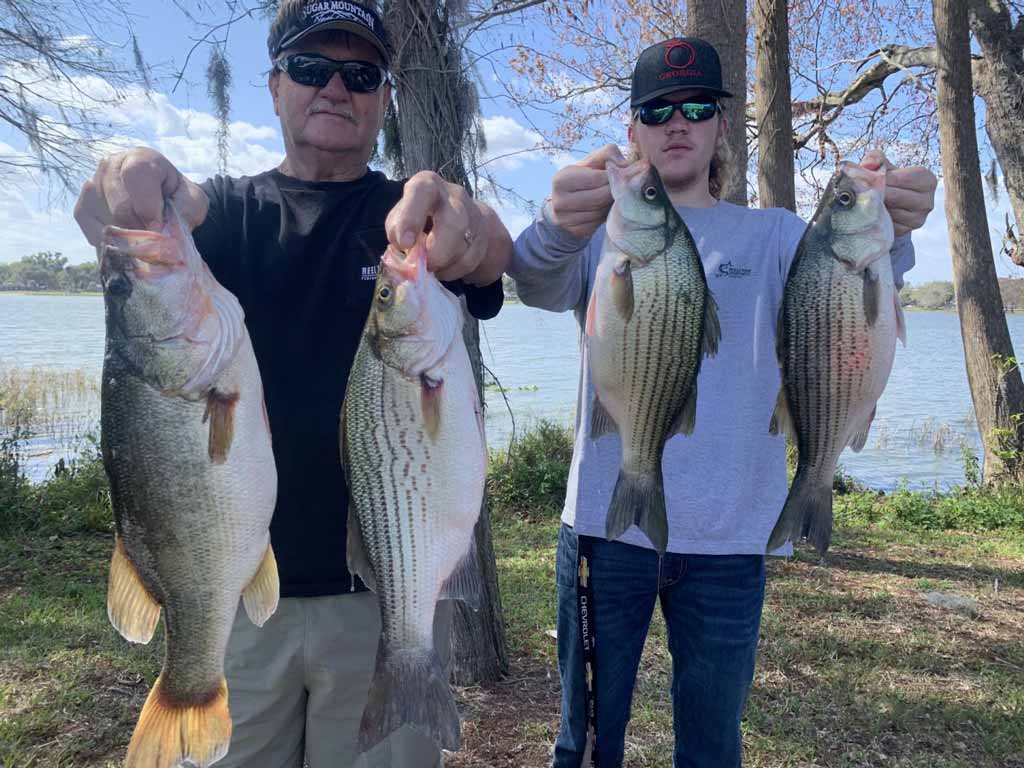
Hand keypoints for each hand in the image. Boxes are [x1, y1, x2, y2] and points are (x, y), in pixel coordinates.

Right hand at [74, 148, 208, 245]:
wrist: (165, 203)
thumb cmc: (179, 199)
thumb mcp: (193, 201)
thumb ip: (185, 212)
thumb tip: (164, 234)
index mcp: (140, 158)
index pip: (135, 176)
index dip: (148, 207)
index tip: (159, 228)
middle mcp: (110, 166)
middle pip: (120, 207)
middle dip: (142, 230)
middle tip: (156, 239)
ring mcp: (92, 186)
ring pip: (108, 223)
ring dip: (130, 238)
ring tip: (145, 234)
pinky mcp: (82, 209)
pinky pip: (95, 234)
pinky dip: (115, 244)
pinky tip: (129, 237)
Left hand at [386, 171, 510, 283]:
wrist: (456, 216)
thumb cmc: (418, 218)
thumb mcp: (400, 218)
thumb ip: (397, 231)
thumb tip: (404, 248)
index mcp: (428, 186)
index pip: (422, 192)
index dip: (412, 218)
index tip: (405, 243)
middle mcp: (455, 197)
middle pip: (454, 224)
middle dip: (438, 253)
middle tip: (425, 265)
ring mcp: (474, 216)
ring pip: (465, 248)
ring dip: (445, 266)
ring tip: (432, 267)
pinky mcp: (485, 236)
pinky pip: (471, 261)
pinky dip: (454, 271)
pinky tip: (445, 269)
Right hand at [549, 144, 626, 239]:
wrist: (565, 205)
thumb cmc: (583, 179)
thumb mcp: (591, 162)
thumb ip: (608, 154)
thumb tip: (625, 164)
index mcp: (562, 179)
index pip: (597, 177)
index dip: (613, 176)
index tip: (621, 175)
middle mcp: (559, 200)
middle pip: (600, 197)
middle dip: (614, 192)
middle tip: (622, 188)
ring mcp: (565, 219)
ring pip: (600, 212)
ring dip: (611, 205)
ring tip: (613, 197)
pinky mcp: (574, 231)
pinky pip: (598, 224)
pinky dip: (605, 216)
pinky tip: (606, 210)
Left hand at [860, 149, 936, 237]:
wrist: (892, 203)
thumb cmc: (888, 180)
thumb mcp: (884, 166)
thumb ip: (876, 159)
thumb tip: (867, 165)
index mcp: (927, 180)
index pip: (900, 178)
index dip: (880, 178)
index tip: (867, 179)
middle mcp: (927, 201)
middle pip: (895, 196)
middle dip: (875, 193)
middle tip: (860, 191)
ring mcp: (918, 219)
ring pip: (889, 212)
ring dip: (873, 207)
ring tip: (862, 201)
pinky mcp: (905, 231)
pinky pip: (886, 225)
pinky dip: (874, 219)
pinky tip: (868, 213)